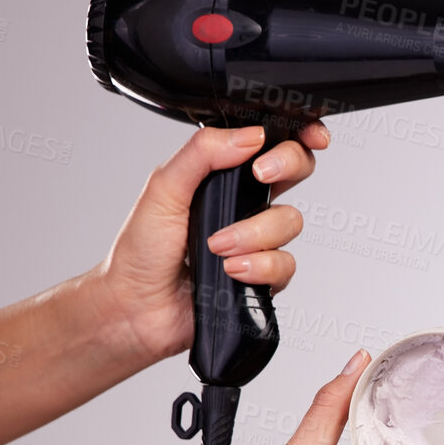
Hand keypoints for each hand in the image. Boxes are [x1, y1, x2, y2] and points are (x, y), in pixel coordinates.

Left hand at [88, 123, 329, 364]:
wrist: (137, 308)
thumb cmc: (141, 251)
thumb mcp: (163, 189)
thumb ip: (202, 153)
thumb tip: (249, 136)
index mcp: (222, 176)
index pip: (270, 145)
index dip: (299, 136)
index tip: (307, 136)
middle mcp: (245, 205)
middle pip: (297, 172)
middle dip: (288, 167)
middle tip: (261, 175)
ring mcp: (258, 241)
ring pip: (290, 222)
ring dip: (254, 234)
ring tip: (218, 247)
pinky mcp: (264, 277)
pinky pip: (285, 265)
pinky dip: (258, 267)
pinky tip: (230, 271)